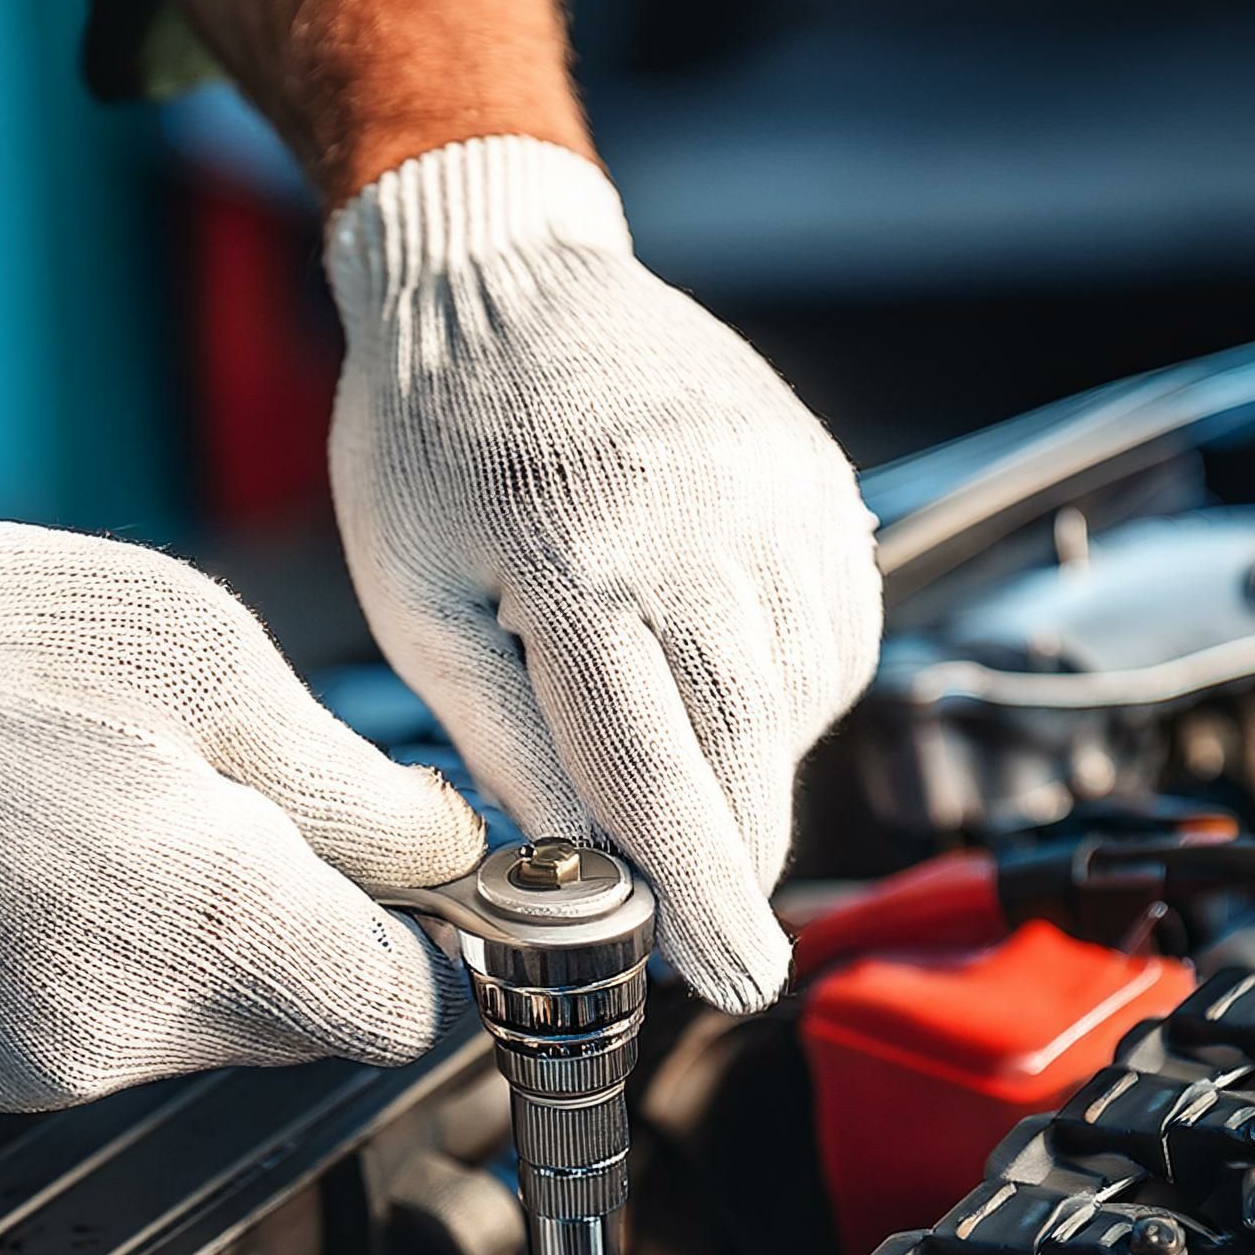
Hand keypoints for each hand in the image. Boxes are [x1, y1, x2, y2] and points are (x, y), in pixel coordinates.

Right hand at [0, 429, 484, 1110]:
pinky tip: (73, 868)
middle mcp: (138, 1024)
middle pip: (310, 1023)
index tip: (392, 872)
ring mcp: (56, 1055)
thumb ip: (365, 798)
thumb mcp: (230, 678)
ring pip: (216, 1029)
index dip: (414, 937)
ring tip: (139, 824)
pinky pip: (118, 1032)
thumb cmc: (8, 646)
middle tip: (246, 812)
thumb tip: (450, 856)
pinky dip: (124, 965)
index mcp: (218, 928)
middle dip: (312, 930)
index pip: (398, 1013)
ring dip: (216, 948)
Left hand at [325, 136, 882, 1012]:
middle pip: (751, 751)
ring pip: (803, 702)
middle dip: (733, 856)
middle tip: (706, 914)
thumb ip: (504, 745)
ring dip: (753, 765)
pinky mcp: (817, 480)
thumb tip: (582, 864)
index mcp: (577, 565)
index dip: (704, 898)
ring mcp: (775, 498)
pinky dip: (791, 690)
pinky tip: (721, 671)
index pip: (661, 776)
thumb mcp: (418, 608)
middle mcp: (701, 529)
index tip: (734, 979)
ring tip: (673, 737)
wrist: (500, 274)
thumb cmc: (428, 444)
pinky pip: (836, 635)